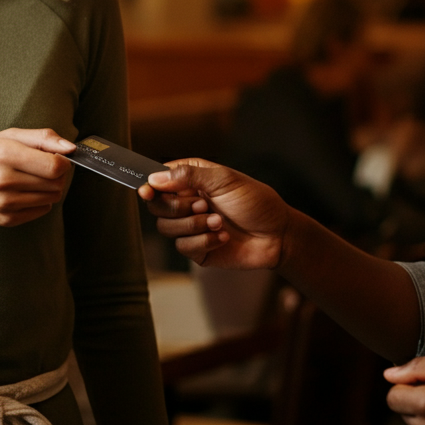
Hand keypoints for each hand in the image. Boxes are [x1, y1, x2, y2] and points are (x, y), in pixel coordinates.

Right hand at [0, 128, 76, 233]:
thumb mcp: (6, 136)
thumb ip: (42, 138)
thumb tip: (71, 148)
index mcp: (5, 154)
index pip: (55, 166)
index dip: (63, 162)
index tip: (57, 158)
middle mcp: (4, 180)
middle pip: (56, 183)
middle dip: (58, 174)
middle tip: (43, 168)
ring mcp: (4, 203)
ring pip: (52, 197)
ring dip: (50, 187)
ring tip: (33, 179)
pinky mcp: (6, 219)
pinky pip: (42, 211)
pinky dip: (41, 201)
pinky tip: (25, 192)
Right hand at [138, 158, 290, 268]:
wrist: (277, 234)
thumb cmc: (256, 201)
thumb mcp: (225, 180)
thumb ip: (189, 176)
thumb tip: (156, 178)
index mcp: (192, 179)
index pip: (159, 180)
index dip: (150, 186)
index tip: (147, 191)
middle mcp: (188, 201)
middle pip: (157, 206)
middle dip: (178, 208)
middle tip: (204, 205)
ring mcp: (191, 226)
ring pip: (167, 228)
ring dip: (194, 225)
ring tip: (219, 222)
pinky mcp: (198, 248)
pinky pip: (183, 247)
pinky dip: (204, 241)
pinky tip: (223, 237)